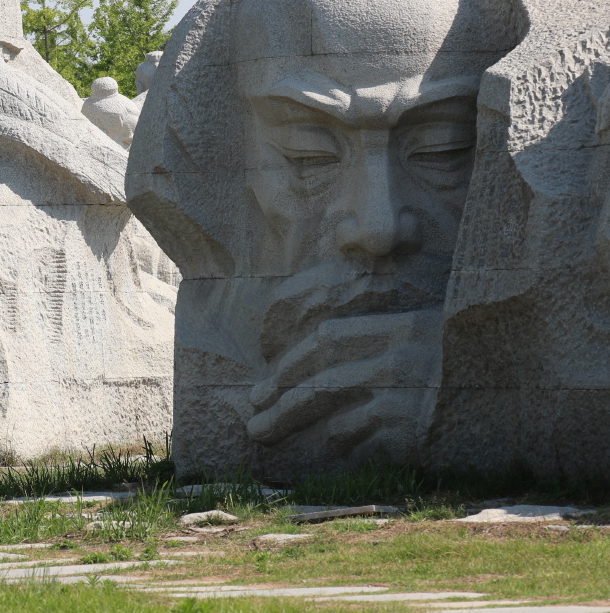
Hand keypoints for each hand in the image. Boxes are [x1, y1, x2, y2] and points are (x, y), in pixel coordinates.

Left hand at [246, 308, 442, 458]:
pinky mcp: (417, 424)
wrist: (523, 386)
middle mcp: (398, 353)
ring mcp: (408, 388)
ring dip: (292, 420)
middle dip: (278, 397)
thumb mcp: (420, 343)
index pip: (326, 339)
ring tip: (265, 436)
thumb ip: (373, 350)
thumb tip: (310, 375)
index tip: (260, 389)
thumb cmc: (461, 365)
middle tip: (252, 420)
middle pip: (320, 373)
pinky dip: (339, 441)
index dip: (286, 364)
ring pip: (332, 402)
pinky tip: (323, 449)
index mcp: (397, 327)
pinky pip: (363, 433)